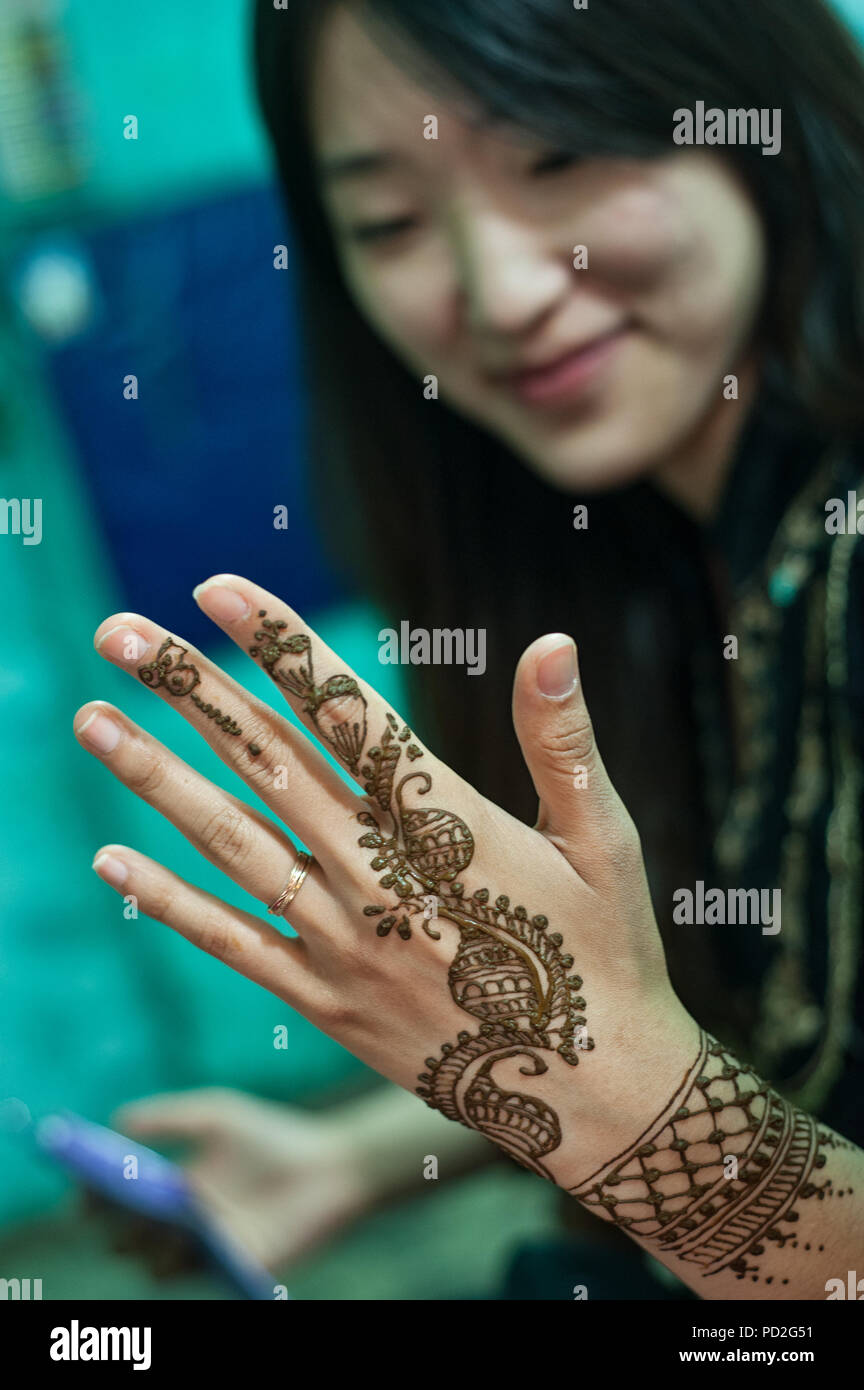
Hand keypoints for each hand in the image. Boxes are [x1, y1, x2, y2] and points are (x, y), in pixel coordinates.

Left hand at [75, 574, 696, 1190]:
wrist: (595, 1096)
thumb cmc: (606, 954)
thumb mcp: (604, 840)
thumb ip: (562, 741)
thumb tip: (552, 642)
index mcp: (445, 822)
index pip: (345, 710)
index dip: (278, 644)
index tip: (216, 589)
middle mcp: (378, 874)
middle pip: (267, 760)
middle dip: (189, 688)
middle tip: (120, 631)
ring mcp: (342, 941)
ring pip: (230, 841)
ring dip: (155, 777)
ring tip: (91, 722)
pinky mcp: (323, 1001)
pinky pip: (231, 942)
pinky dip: (168, 901)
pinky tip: (110, 859)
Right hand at [112, 1089, 370, 1268]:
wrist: (329, 1167)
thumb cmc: (275, 1136)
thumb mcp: (217, 1114)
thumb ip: (168, 1116)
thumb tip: (115, 1121)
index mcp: (177, 1186)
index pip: (122, 1199)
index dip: (95, 1195)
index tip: (80, 1184)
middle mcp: (184, 1222)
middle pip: (127, 1234)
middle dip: (111, 1222)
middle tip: (107, 1205)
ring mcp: (205, 1249)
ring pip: (151, 1261)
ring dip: (142, 1243)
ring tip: (149, 1215)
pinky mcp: (228, 1269)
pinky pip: (189, 1275)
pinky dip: (174, 1259)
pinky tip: (181, 1231)